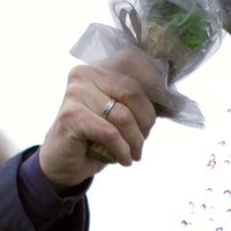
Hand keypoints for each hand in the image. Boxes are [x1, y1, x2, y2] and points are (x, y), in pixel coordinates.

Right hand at [39, 47, 160, 191]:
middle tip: (142, 142)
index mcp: (97, 69)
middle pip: (133, 93)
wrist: (61, 162)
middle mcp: (84, 75)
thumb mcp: (116, 114)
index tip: (156, 116)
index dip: (153, 88)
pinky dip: (122, 150)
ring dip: (135, 142)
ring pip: (124, 117)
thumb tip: (169, 99)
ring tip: (134, 154)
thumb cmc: (92, 138)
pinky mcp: (71, 117)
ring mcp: (75, 94)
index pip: (134, 68)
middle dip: (145, 122)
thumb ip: (133, 101)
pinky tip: (124, 160)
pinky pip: (110, 134)